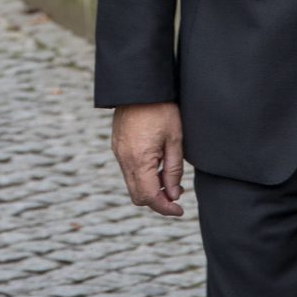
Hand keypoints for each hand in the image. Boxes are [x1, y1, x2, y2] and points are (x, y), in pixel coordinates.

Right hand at [110, 102, 185, 216]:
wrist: (139, 86)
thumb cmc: (161, 109)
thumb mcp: (175, 139)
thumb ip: (173, 170)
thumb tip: (173, 195)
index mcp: (139, 159)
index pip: (149, 197)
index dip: (165, 208)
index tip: (179, 210)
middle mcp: (124, 159)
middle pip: (137, 196)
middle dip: (157, 201)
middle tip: (177, 194)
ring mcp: (118, 153)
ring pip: (132, 184)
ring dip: (150, 188)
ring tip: (169, 178)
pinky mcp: (117, 146)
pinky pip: (128, 171)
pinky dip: (142, 176)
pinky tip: (157, 166)